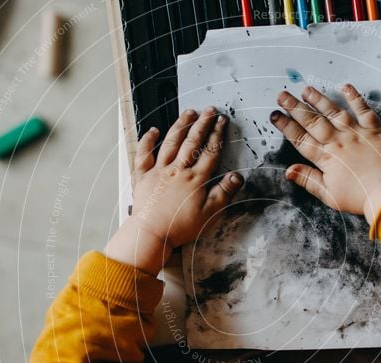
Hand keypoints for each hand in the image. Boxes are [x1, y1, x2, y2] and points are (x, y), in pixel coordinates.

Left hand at [104, 107, 242, 274]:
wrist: (150, 234)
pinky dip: (148, 140)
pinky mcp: (143, 177)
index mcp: (195, 179)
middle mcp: (178, 170)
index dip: (217, 134)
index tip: (222, 121)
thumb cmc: (179, 227)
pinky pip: (144, 154)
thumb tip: (237, 176)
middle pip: (192, 142)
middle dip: (202, 123)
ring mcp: (159, 171)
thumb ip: (224, 193)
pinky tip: (154, 130)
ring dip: (181, 126)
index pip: (210, 151)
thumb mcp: (209, 214)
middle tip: (209, 110)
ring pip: (171, 143)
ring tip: (189, 113)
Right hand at [269, 84, 380, 224]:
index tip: (274, 115)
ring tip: (306, 89)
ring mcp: (356, 132)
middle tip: (282, 94)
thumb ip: (308, 180)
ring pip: (334, 111)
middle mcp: (338, 141)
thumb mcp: (328, 195)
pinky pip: (363, 109)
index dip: (286, 126)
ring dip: (319, 99)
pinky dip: (354, 97)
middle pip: (313, 121)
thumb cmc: (359, 197)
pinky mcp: (374, 129)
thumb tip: (288, 171)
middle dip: (295, 107)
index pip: (300, 139)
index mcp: (326, 158)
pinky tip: (345, 86)